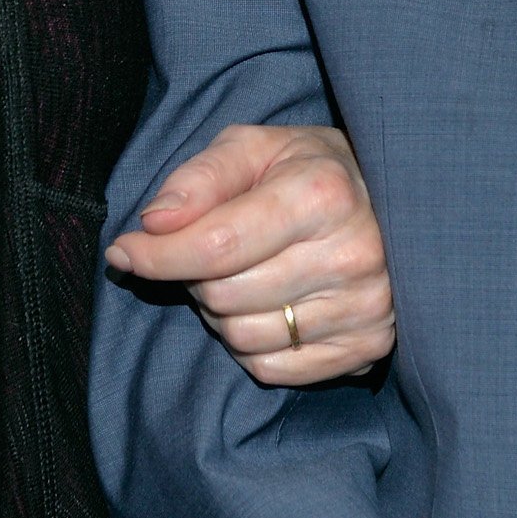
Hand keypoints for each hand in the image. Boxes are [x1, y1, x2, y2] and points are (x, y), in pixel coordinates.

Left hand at [105, 123, 393, 384]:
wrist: (392, 202)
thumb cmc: (307, 170)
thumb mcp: (253, 148)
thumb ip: (199, 178)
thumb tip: (152, 224)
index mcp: (321, 194)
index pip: (215, 245)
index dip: (156, 255)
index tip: (124, 250)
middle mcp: (352, 254)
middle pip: (223, 296)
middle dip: (195, 276)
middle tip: (209, 251)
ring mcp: (367, 308)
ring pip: (243, 338)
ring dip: (222, 313)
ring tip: (245, 275)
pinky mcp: (370, 347)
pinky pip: (272, 369)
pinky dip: (252, 345)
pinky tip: (270, 307)